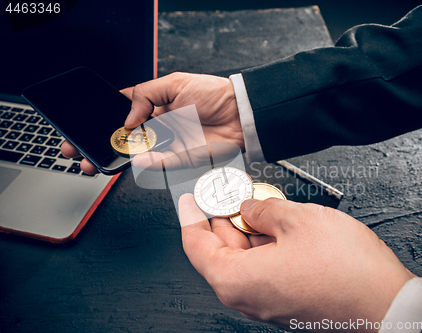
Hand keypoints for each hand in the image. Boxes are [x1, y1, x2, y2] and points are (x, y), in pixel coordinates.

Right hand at [61, 72, 241, 174]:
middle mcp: (159, 126)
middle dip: (101, 143)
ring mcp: (168, 144)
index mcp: (155, 106)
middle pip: (124, 138)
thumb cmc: (214, 93)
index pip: (123, 113)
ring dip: (116, 158)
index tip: (86, 124)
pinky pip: (159, 164)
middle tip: (81, 148)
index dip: (104, 119)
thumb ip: (146, 95)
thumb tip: (127, 117)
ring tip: (98, 157)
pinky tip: (135, 157)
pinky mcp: (181, 159)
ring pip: (137, 154)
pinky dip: (146, 163)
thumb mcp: (175, 82)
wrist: (241, 113)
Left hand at [179, 195, 413, 331]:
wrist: (388, 305)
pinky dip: (263, 245)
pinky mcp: (287, 302)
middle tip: (229, 193)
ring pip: (244, 260)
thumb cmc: (347, 271)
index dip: (191, 216)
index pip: (195, 246)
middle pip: (220, 252)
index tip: (191, 199)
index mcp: (237, 280)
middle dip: (222, 218)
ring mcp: (268, 302)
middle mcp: (248, 298)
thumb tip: (251, 208)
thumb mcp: (299, 220)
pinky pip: (263, 270)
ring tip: (258, 203)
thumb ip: (264, 209)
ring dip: (247, 231)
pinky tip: (277, 225)